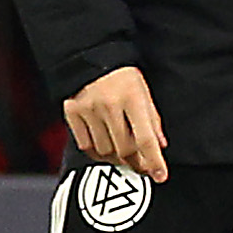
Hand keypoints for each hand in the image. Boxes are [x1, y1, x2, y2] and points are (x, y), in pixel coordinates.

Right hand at [64, 65, 167, 180]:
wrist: (90, 57)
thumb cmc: (122, 76)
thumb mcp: (144, 92)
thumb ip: (152, 120)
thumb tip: (160, 146)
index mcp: (132, 98)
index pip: (146, 138)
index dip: (155, 161)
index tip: (160, 176)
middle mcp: (109, 105)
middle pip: (124, 149)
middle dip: (136, 161)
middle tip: (141, 164)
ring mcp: (89, 110)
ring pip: (105, 151)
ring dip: (116, 157)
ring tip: (122, 151)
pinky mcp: (72, 113)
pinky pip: (86, 146)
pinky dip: (97, 152)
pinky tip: (105, 146)